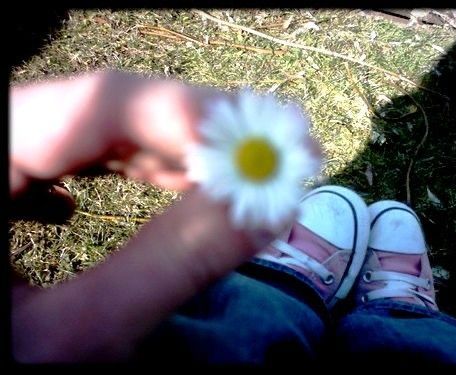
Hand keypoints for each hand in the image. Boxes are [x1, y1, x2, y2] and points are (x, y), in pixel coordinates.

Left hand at [10, 71, 279, 361]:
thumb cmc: (2, 374)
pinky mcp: (11, 178)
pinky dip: (130, 167)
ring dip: (170, 152)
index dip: (186, 115)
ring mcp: (1, 160)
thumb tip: (268, 209)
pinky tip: (157, 181)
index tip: (262, 139)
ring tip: (231, 175)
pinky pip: (77, 154)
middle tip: (265, 154)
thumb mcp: (75, 338)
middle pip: (99, 112)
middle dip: (193, 133)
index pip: (90, 108)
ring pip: (93, 129)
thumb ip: (169, 268)